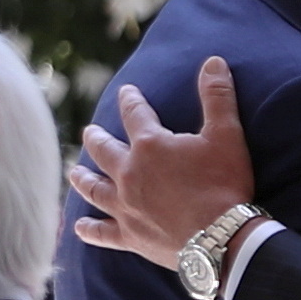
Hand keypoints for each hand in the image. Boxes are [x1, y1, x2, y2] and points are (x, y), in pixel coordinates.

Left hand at [68, 56, 256, 269]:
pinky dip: (89, 229)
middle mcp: (129, 174)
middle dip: (96, 138)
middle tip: (90, 131)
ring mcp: (126, 207)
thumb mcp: (226, 134)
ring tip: (74, 172)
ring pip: (95, 189)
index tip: (126, 91)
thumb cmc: (224, 183)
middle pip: (104, 151)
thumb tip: (213, 61)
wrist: (220, 238)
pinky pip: (102, 232)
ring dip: (83, 178)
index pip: (135, 114)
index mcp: (150, 146)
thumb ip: (217, 96)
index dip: (131, 100)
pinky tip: (79, 226)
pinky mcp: (130, 236)